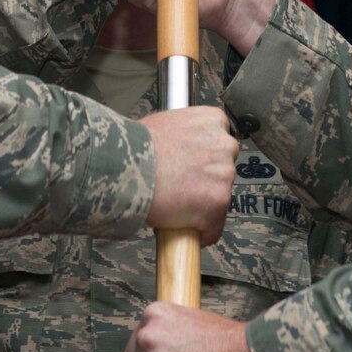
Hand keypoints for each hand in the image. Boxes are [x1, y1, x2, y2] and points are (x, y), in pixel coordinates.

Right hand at [141, 107, 239, 244]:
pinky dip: (200, 231)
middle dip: (206, 180)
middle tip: (182, 186)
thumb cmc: (136, 146)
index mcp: (213, 121)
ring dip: (202, 205)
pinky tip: (182, 226)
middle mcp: (224, 145)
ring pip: (219, 198)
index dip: (205, 158)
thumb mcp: (165, 123)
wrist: (126, 166)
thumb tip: (182, 147)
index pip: (221, 141)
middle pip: (223, 169)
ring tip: (176, 205)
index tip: (194, 167)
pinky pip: (214, 226)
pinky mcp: (218, 202)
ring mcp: (224, 174)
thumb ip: (184, 134)